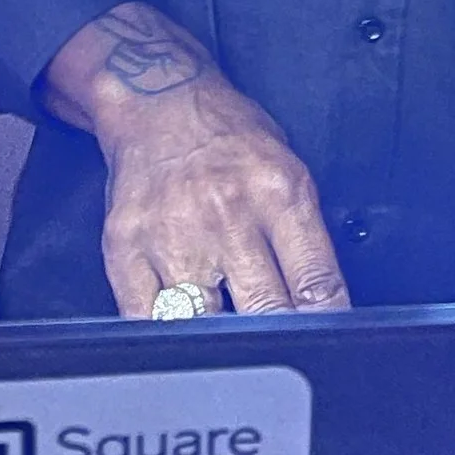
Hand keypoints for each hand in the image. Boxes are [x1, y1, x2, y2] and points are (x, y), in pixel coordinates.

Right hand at [41, 3, 350, 318]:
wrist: (159, 104)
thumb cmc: (228, 138)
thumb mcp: (289, 171)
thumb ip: (305, 235)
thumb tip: (322, 304)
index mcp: (278, 193)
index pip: (315, 282)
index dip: (327, 325)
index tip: (329, 344)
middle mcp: (227, 214)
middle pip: (265, 309)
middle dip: (279, 339)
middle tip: (282, 350)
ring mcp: (173, 235)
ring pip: (206, 324)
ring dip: (222, 343)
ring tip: (231, 346)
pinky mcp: (125, 249)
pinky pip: (147, 320)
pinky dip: (169, 337)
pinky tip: (184, 332)